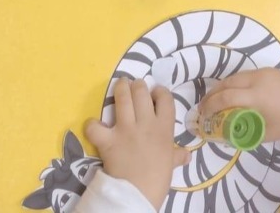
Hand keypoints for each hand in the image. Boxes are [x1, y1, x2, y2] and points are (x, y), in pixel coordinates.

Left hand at [84, 79, 189, 210]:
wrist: (138, 194)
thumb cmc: (158, 178)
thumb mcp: (171, 164)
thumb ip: (177, 156)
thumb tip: (187, 155)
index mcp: (164, 127)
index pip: (165, 98)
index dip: (159, 92)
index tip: (155, 93)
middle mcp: (146, 122)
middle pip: (141, 92)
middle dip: (137, 85)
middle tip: (134, 86)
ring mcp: (126, 129)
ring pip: (122, 99)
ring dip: (120, 89)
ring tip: (120, 85)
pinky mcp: (108, 141)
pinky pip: (95, 127)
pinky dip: (92, 125)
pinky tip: (94, 125)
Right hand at [195, 68, 279, 143]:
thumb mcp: (266, 133)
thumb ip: (244, 132)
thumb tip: (227, 134)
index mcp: (256, 96)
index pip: (226, 97)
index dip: (211, 105)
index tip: (202, 115)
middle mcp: (258, 79)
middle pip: (228, 83)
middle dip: (213, 94)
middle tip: (204, 107)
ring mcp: (264, 72)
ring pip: (236, 76)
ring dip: (223, 86)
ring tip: (215, 100)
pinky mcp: (270, 70)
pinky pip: (246, 74)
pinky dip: (235, 82)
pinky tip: (233, 93)